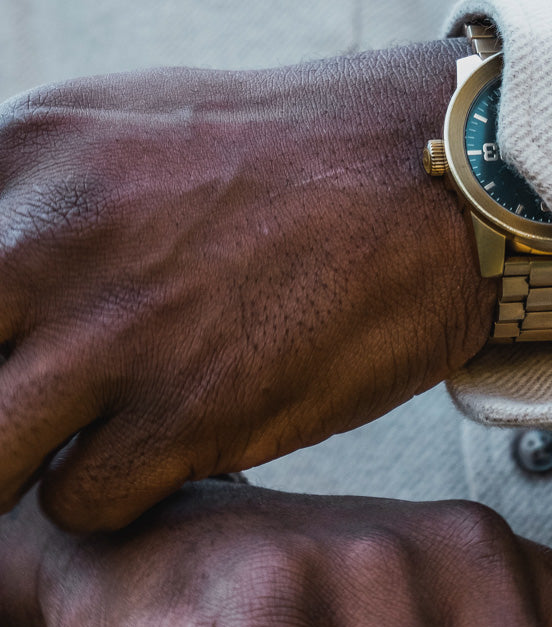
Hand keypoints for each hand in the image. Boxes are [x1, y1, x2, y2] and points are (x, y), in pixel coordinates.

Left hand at [0, 43, 495, 531]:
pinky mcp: (187, 412)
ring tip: (94, 429)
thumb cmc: (285, 155)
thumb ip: (21, 193)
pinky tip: (171, 437)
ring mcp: (114, 329)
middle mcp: (45, 236)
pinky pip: (81, 503)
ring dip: (30, 461)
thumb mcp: (117, 123)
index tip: (5, 358)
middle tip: (38, 407)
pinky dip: (117, 489)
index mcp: (20, 151)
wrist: (434, 177)